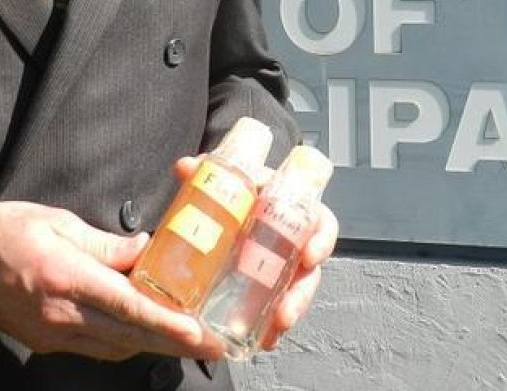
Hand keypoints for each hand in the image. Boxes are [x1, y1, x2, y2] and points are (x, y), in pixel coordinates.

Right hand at [0, 201, 222, 361]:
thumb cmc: (8, 230)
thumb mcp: (59, 221)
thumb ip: (105, 242)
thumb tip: (145, 250)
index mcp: (66, 277)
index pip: (126, 305)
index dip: (164, 321)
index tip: (196, 330)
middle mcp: (62, 314)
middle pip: (130, 336)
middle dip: (175, 342)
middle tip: (214, 345)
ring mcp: (54, 334)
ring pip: (116, 347)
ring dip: (154, 344)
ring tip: (190, 339)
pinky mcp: (47, 342)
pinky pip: (97, 348)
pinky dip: (126, 341)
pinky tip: (146, 331)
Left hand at [173, 155, 338, 351]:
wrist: (218, 213)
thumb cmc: (231, 194)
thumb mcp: (221, 183)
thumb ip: (204, 174)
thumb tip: (185, 166)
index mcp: (287, 208)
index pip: (319, 220)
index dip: (321, 238)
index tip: (309, 256)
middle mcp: (290, 238)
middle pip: (310, 268)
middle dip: (302, 293)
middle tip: (285, 313)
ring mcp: (282, 265)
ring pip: (297, 291)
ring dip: (289, 313)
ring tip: (273, 331)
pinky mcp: (269, 286)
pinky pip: (279, 306)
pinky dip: (272, 325)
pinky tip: (264, 340)